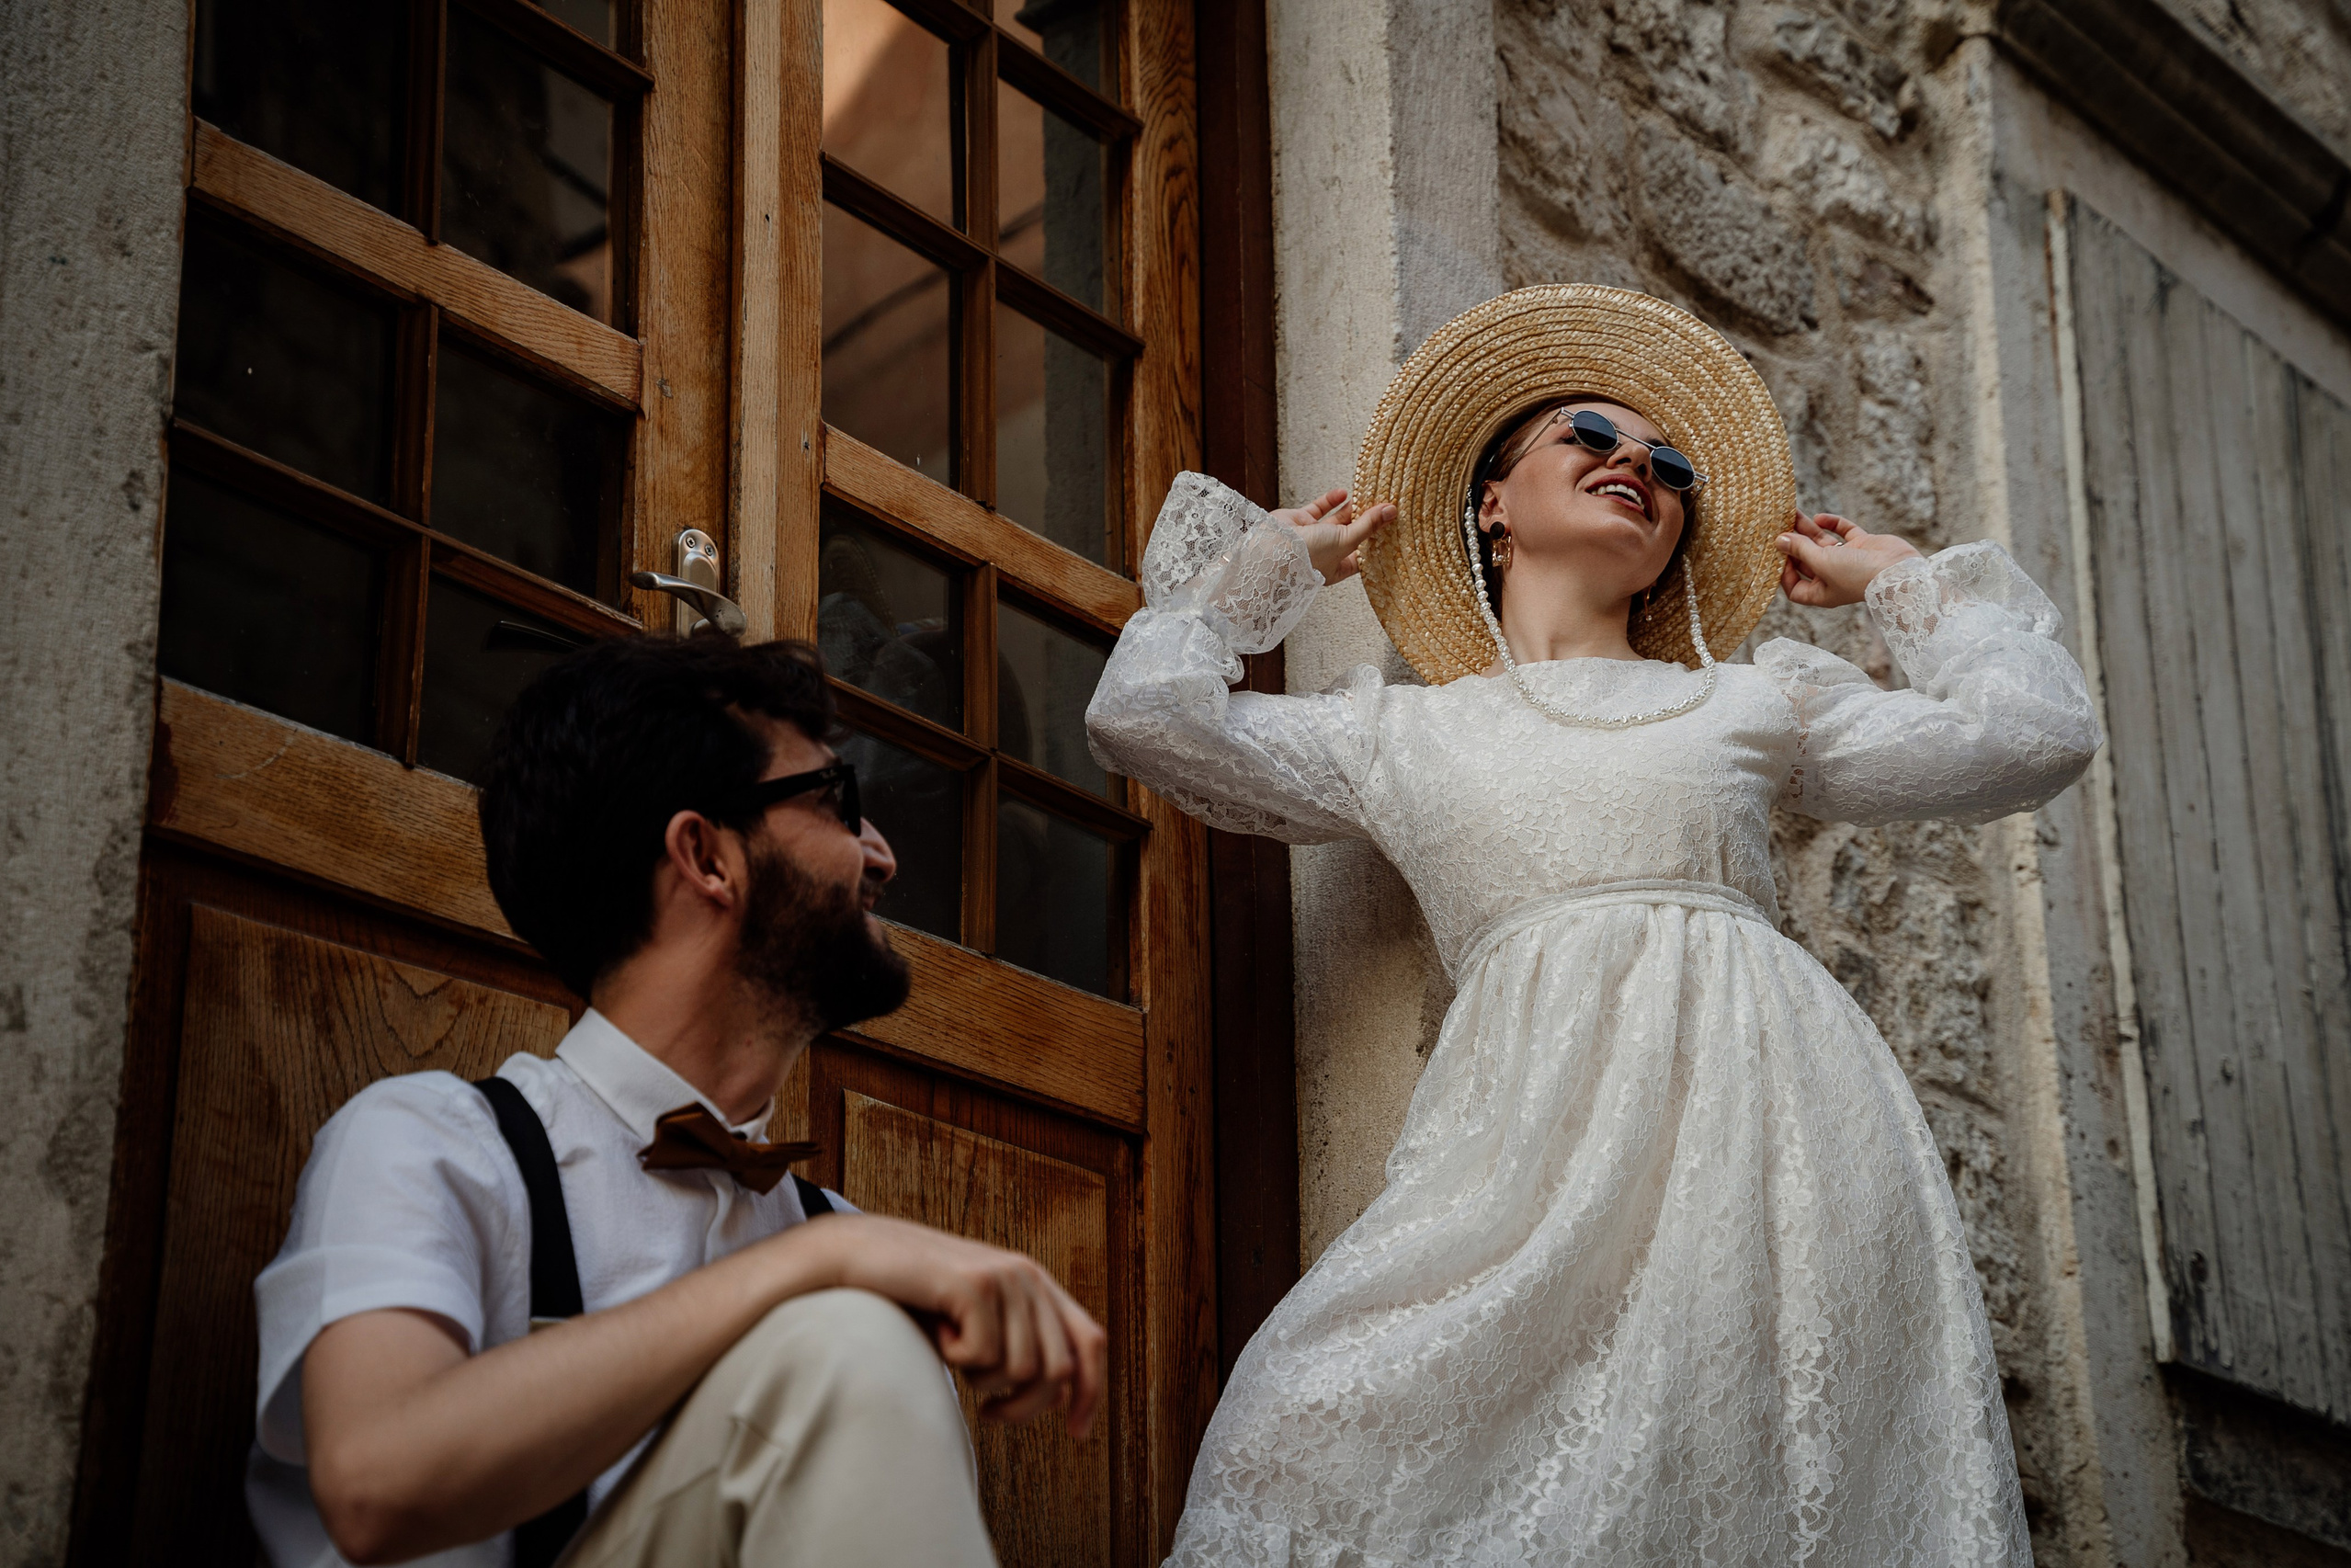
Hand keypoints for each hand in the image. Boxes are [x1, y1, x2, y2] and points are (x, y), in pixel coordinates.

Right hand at [814, 1214, 1108, 1438]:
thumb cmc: (915, 1299)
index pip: (1091, 1341)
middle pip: (1057, 1371)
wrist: (861, 1257)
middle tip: (988, 1412)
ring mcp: (1006, 1276)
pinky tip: (937, 1331)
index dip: (1091, 1391)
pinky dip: (954, 1358)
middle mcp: (1029, 1276)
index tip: (1076, 1433)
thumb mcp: (976, 1325)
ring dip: (980, 1379)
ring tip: (953, 1350)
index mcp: (1037, 1285)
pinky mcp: (976, 1283)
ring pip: (1020, 1370)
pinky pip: (982, 1356)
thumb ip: (1018, 1347)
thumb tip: (1056, 1398)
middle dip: (1024, 1407)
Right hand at [1275, 487, 1395, 584]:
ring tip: (1368, 494)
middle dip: (1366, 521)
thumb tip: (1391, 511)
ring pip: (1337, 520)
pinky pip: (1319, 509)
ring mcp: (1312, 537)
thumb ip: (1368, 525)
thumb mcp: (1346, 541)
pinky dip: (1331, 500)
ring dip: (1351, 508)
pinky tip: (1344, 492)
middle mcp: (1325, 554)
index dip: (1376, 542)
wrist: (1271, 549)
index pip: (1362, 555)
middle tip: (1383, 504)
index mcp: (1336, 569)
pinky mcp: (1300, 521)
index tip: (1391, 526)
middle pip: (1351, 535)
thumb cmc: (1308, 556)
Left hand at [1776, 510, 1920, 607]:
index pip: (1795, 588)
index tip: (1775, 554)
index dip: (1783, 573)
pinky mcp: (1864, 545)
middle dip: (1793, 544)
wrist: (1900, 569)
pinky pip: (1844, 532)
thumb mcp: (1822, 563)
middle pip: (1806, 560)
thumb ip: (1801, 549)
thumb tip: (1779, 540)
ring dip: (1808, 529)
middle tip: (1778, 526)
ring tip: (1792, 512)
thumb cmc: (1859, 575)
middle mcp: (1834, 578)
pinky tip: (1820, 517)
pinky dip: (1833, 524)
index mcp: (1823, 593)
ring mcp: (1849, 560)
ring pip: (1822, 543)